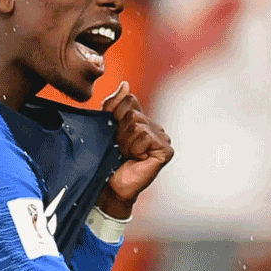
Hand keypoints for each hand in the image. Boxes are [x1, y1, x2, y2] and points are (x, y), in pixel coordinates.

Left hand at [98, 81, 172, 218]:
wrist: (110, 186)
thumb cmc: (106, 159)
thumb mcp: (105, 126)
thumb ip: (113, 104)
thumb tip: (125, 84)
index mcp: (142, 120)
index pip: (129, 100)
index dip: (115, 115)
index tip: (112, 134)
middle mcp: (155, 127)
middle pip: (132, 112)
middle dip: (119, 131)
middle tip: (119, 148)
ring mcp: (163, 138)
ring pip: (137, 124)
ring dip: (125, 142)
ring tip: (126, 154)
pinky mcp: (165, 150)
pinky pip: (145, 136)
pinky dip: (135, 148)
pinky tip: (136, 158)